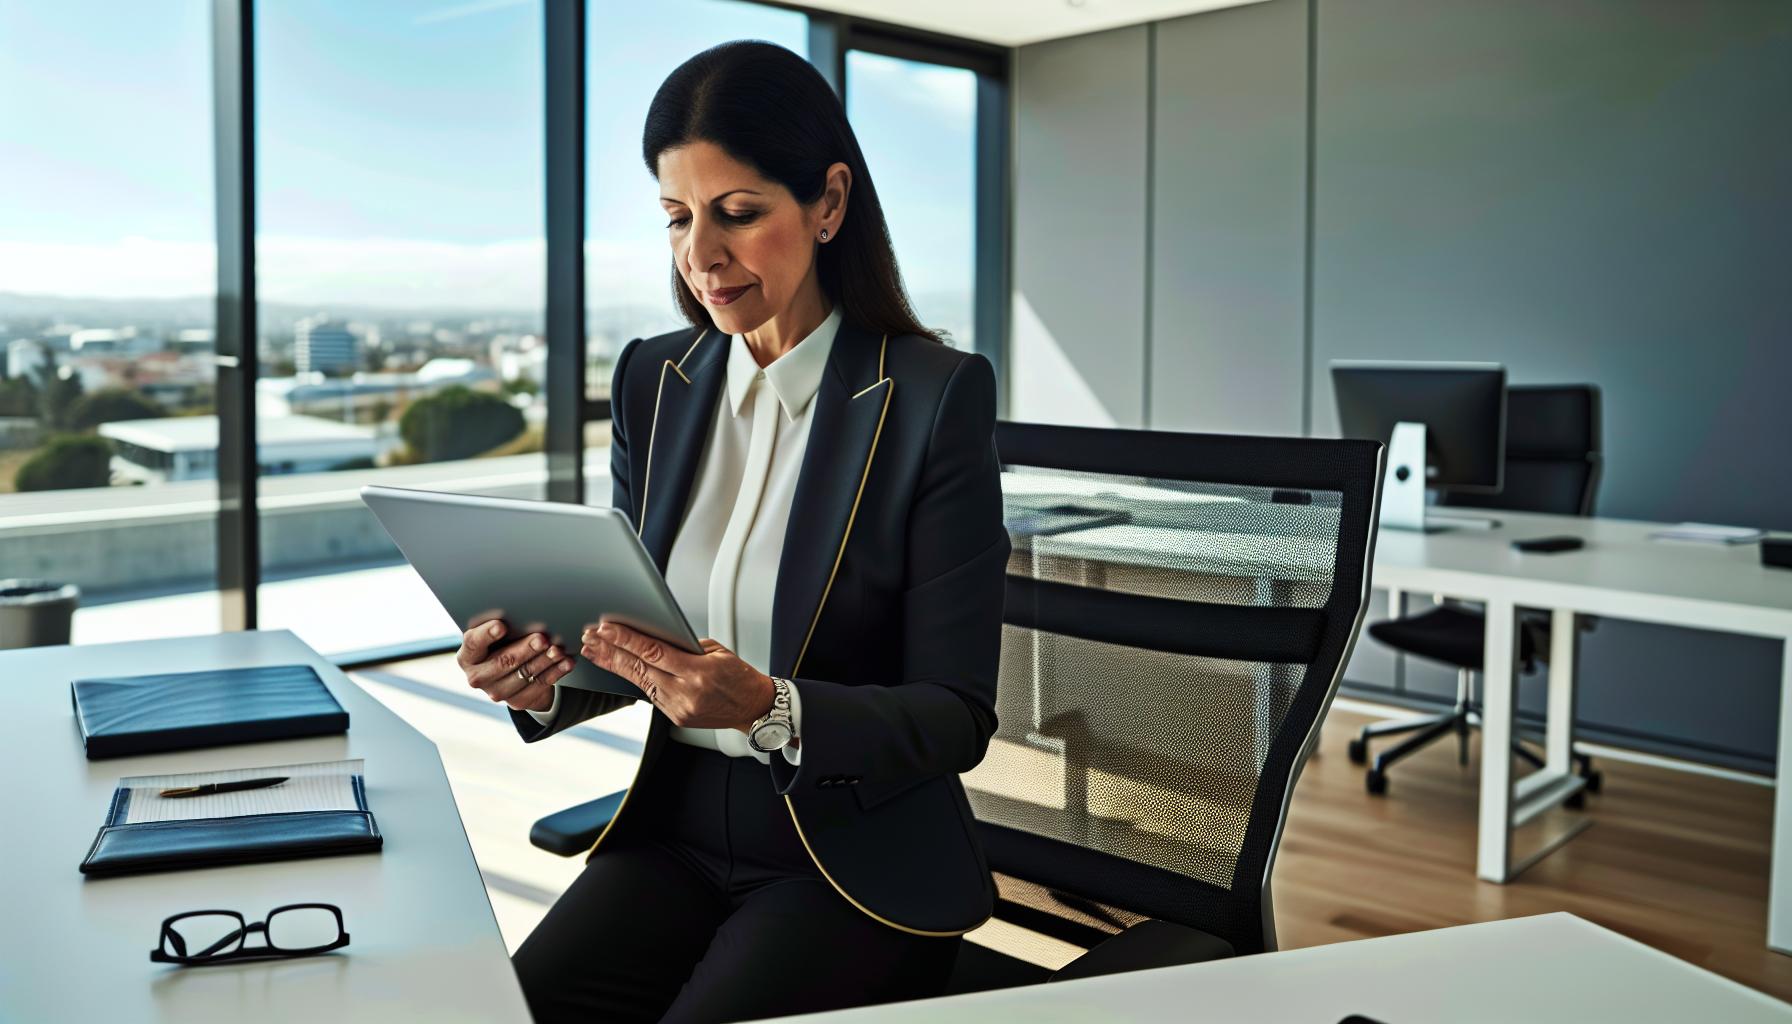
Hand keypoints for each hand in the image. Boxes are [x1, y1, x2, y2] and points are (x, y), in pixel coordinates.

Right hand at [456, 619, 575, 712]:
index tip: (501, 625)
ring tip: (558, 649)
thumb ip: (501, 626)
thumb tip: (523, 610)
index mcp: (467, 656)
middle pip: (502, 661)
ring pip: (523, 674)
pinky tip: (566, 662)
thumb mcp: (495, 635)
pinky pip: (539, 685)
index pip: (473, 643)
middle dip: (524, 649)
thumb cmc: (501, 643)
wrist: (510, 672)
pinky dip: (555, 672)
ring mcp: (496, 691)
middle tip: (541, 638)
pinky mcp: (517, 701)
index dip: (487, 634)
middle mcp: (478, 676)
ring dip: (544, 661)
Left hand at [580, 621, 773, 731]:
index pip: (654, 652)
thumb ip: (685, 647)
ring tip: (595, 651)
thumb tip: (653, 638)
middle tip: (589, 639)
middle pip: (640, 668)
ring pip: (640, 682)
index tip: (606, 628)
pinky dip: (635, 679)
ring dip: (616, 665)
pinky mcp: (676, 717)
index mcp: (698, 673)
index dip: (626, 639)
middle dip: (611, 652)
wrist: (754, 708)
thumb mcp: (717, 653)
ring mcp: (679, 708)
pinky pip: (651, 694)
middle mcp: (686, 693)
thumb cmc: (739, 677)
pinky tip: (619, 667)